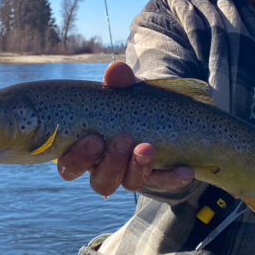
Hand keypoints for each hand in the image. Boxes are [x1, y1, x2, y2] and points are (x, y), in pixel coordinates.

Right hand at [57, 61, 194, 196]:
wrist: (157, 110)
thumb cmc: (128, 103)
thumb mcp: (124, 90)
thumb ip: (118, 82)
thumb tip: (115, 70)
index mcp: (85, 151)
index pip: (70, 166)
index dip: (79, 158)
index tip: (93, 138)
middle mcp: (105, 169)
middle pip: (101, 181)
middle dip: (112, 162)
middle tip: (124, 139)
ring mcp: (131, 176)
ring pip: (130, 184)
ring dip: (139, 168)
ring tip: (148, 148)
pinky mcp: (156, 178)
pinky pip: (164, 182)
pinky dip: (173, 177)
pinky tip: (185, 170)